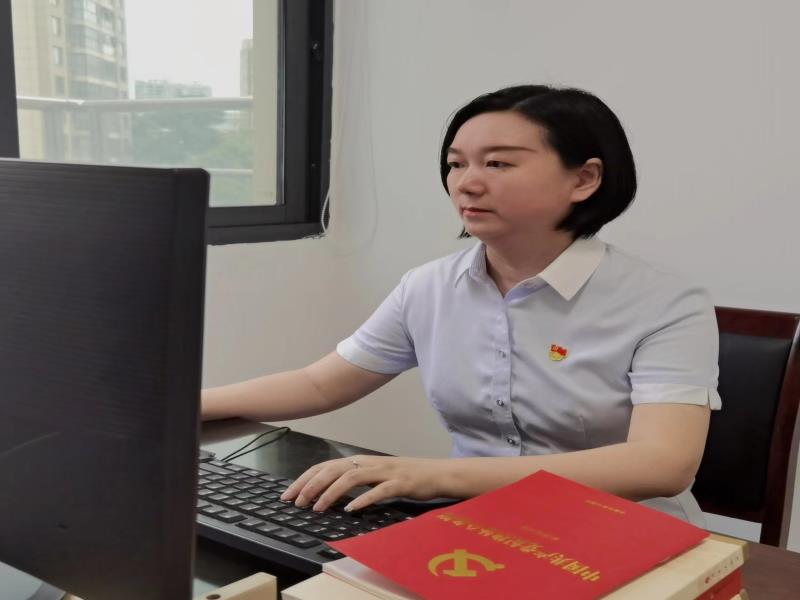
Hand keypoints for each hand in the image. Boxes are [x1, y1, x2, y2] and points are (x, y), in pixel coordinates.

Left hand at [280, 455, 449, 511]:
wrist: (437, 473)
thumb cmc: (405, 476)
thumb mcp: (375, 475)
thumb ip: (354, 479)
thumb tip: (327, 490)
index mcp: (361, 461)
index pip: (326, 466)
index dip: (305, 478)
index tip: (288, 494)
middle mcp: (369, 463)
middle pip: (334, 469)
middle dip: (311, 485)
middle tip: (296, 502)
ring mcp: (385, 471)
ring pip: (351, 477)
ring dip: (331, 492)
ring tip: (317, 507)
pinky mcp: (400, 483)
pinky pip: (378, 491)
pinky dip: (362, 500)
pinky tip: (350, 510)